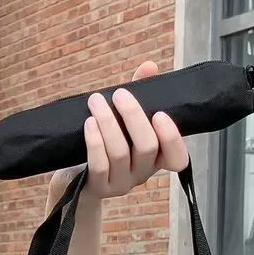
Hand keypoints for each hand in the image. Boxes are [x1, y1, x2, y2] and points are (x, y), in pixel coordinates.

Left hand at [47, 61, 189, 206]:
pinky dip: (94, 142)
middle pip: (147, 147)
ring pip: (120, 153)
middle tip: (119, 94)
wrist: (75, 175)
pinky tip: (89, 123)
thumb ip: (140, 93)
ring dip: (108, 123)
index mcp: (156, 158)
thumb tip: (149, 66)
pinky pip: (99, 165)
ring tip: (95, 101)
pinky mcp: (99, 188)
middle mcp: (143, 173)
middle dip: (133, 117)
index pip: (178, 158)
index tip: (159, 114)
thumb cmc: (107, 140)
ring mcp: (121, 183)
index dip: (172, 138)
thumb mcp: (124, 118)